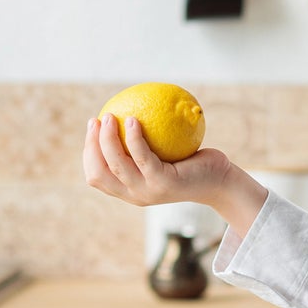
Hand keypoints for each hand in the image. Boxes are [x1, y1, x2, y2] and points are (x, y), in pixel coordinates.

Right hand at [82, 114, 234, 208]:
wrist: (219, 180)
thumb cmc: (191, 164)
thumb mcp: (163, 156)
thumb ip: (145, 145)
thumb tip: (127, 112)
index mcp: (129, 191)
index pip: (96, 176)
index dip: (88, 152)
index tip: (92, 127)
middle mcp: (135, 195)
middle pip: (99, 173)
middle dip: (91, 145)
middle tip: (96, 120)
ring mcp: (148, 191)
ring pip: (117, 165)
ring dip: (108, 139)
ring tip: (110, 116)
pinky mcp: (164, 183)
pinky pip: (143, 156)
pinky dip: (134, 137)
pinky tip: (134, 119)